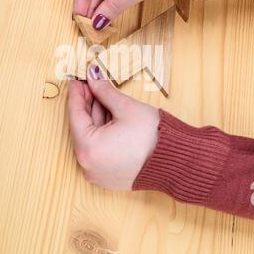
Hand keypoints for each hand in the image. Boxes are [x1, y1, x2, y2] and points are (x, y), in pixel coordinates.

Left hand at [68, 64, 159, 189]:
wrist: (178, 161)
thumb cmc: (153, 137)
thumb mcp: (125, 107)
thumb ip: (104, 91)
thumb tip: (93, 77)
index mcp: (88, 149)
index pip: (75, 115)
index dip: (76, 94)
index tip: (75, 80)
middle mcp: (88, 165)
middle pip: (82, 127)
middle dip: (87, 104)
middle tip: (89, 85)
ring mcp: (98, 173)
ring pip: (91, 138)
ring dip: (96, 117)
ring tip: (102, 96)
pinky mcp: (109, 176)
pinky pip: (99, 149)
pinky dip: (102, 132)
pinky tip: (109, 114)